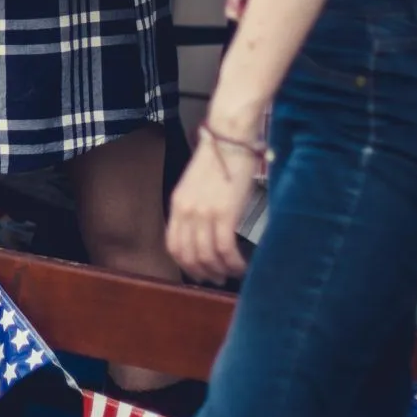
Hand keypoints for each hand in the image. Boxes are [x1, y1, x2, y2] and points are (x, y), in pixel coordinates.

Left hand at [166, 125, 263, 282]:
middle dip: (203, 273)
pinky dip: (233, 263)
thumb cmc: (220, 158)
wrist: (230, 138)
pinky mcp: (224, 212)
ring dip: (220, 270)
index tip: (199, 272)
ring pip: (207, 256)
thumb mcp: (196, 184)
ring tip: (232, 273)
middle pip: (188, 255)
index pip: (173, 245)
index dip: (185, 264)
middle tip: (217, 279)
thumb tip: (201, 231)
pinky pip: (225, 249)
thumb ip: (193, 207)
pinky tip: (242, 265)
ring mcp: (204, 212)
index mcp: (177, 204)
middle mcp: (186, 211)